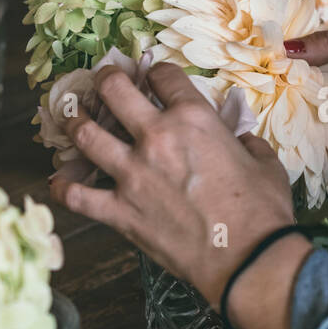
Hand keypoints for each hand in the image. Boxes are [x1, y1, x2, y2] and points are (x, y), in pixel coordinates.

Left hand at [49, 63, 311, 328]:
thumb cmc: (262, 209)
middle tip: (103, 79)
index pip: (164, 76)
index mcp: (193, 119)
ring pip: (85, 135)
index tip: (155, 78)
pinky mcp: (120, 212)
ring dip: (74, 121)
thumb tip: (242, 142)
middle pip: (114, 90)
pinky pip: (76, 196)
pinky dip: (63, 188)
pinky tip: (60, 182)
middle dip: (105, 78)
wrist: (247, 257)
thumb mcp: (266, 163)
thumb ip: (248, 144)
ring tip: (72, 118)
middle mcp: (156, 138)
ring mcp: (132, 175)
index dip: (157, 72)